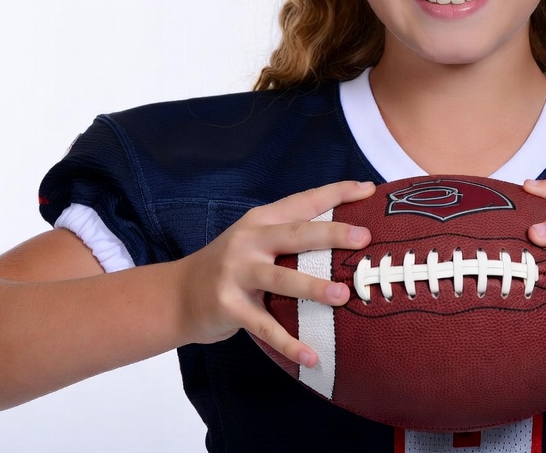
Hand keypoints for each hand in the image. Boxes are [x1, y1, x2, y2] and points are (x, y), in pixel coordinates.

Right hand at [175, 180, 374, 366]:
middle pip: (294, 234)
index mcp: (261, 220)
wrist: (177, 295)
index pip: (303, 202)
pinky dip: (289, 343)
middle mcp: (249, 242)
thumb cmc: (230, 265)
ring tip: (342, 295)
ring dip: (313, 287)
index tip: (368, 189)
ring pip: (281, 279)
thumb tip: (345, 231)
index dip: (336, 193)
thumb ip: (288, 234)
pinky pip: (265, 327)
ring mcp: (237, 274)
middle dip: (330, 233)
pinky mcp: (230, 307)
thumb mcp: (254, 239)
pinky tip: (312, 357)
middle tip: (363, 237)